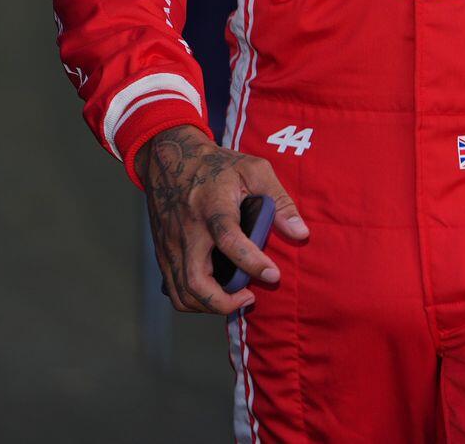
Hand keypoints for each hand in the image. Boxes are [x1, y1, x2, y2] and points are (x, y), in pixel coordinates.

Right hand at [134, 124, 309, 314]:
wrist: (170, 160)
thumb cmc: (218, 165)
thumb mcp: (254, 169)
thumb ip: (280, 200)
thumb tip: (301, 232)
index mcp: (212, 208)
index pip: (229, 240)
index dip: (251, 262)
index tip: (273, 274)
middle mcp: (187, 232)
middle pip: (196, 281)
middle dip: (223, 302)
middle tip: (250, 297)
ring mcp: (171, 246)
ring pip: (181, 292)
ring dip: (209, 305)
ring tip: (236, 299)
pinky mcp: (163, 253)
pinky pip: (173, 288)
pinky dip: (193, 299)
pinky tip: (216, 292)